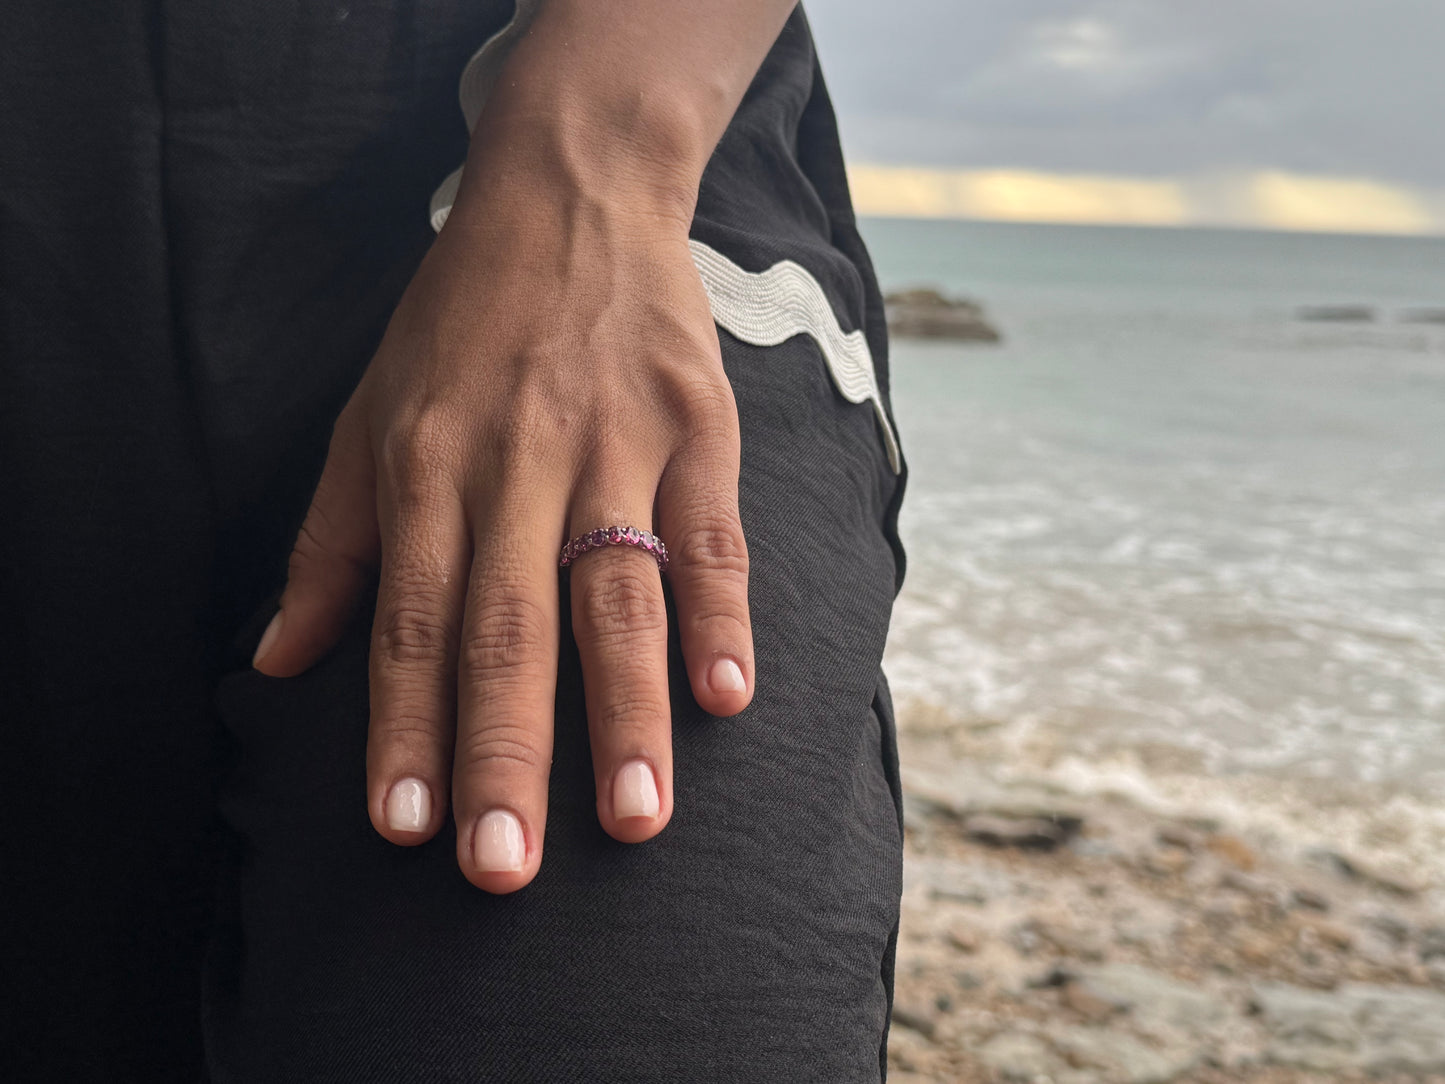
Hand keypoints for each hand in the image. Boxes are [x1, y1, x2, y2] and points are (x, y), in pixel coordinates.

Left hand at [251, 171, 753, 893]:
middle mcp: (519, 462)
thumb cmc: (460, 320)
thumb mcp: (368, 414)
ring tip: (636, 818)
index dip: (405, 728)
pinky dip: (721, 613)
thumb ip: (329, 542)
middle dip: (505, 753)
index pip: (413, 619)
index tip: (402, 829)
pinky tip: (727, 695)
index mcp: (428, 464)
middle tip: (505, 866)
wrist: (571, 196)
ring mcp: (616, 443)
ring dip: (625, 713)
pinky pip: (711, 534)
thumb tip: (279, 660)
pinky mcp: (696, 428)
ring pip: (618, 595)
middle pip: (510, 626)